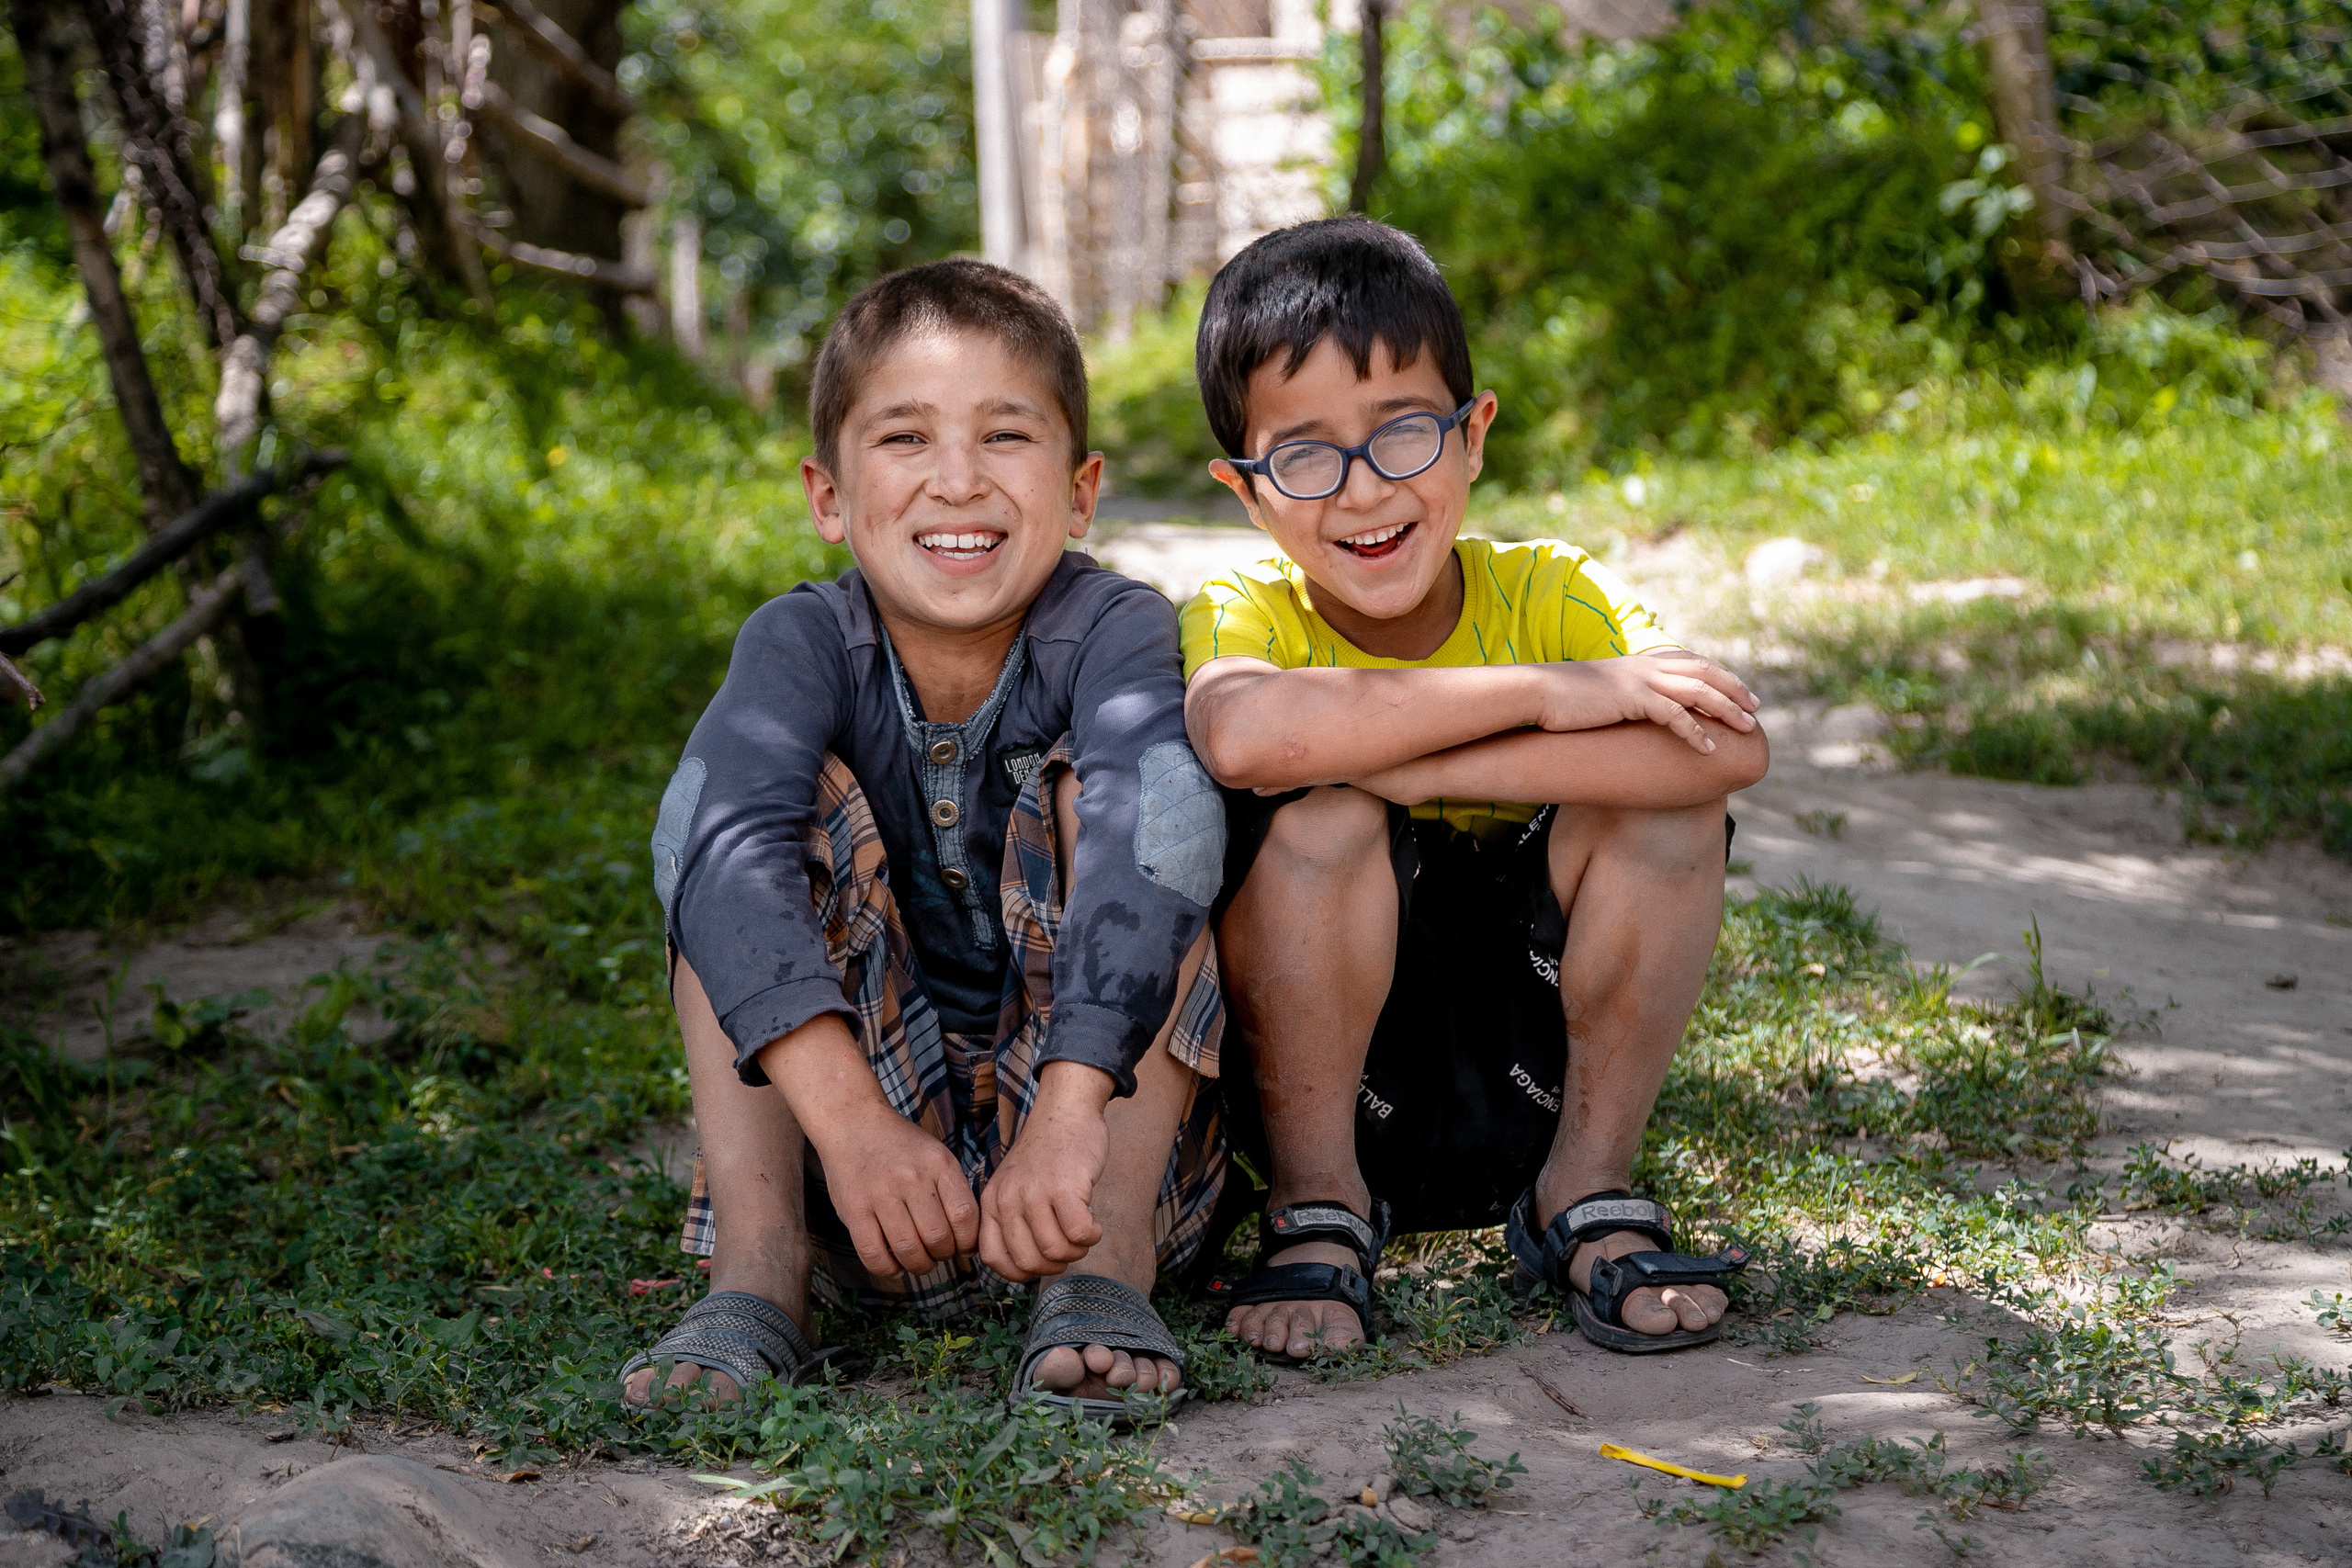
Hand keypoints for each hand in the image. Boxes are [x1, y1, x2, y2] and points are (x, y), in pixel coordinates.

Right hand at [807, 1106, 980, 1277]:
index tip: (963, 1246)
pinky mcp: (853, 1209)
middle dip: (943, 1256)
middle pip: (938, 1238)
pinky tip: (895, 1265)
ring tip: (920, 1261)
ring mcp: (880, 1194)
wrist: (852, 1123)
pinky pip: (874, 1255)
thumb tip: (970, 1241)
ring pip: (908, 1250)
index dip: (968, 1242)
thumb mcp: (936, 1155)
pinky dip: (889, 1269)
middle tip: (939, 1254)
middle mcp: (911, 1178)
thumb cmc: (900, 1147)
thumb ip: (952, 1191)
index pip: (965, 1217)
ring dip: (919, 1266)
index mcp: (938, 1164)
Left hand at [980, 1063, 1111, 1279]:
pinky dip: (1092, 1237)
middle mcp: (1008, 1200)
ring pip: (1055, 1252)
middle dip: (1055, 1264)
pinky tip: (1094, 1223)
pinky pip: (1079, 1235)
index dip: (1021, 1271)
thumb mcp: (1014, 1185)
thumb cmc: (1047, 1153)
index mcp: (992, 1202)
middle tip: (1069, 1245)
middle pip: (1028, 1262)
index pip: (994, 1259)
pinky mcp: (1065, 1188)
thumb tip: (1025, 1266)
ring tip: (1083, 1232)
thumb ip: (1012, 1219)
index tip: (1041, 1260)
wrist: (1065, 1110)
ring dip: (1077, 1250)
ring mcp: (1035, 1194)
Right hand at [1532, 651, 1758, 753]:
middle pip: (1704, 672)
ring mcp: (1640, 680)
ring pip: (1698, 691)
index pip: (1690, 662)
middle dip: (1734, 689)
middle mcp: (1645, 666)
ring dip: (1727, 710)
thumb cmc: (1558, 700)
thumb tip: (1622, 712)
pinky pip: (1675, 716)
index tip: (1739, 691)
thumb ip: (1616, 697)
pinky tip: (1709, 749)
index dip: (1719, 675)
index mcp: (1638, 663)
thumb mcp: (1595, 694)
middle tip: (1755, 709)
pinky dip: (1696, 733)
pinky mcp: (1632, 699)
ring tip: (1747, 729)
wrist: (1535, 693)